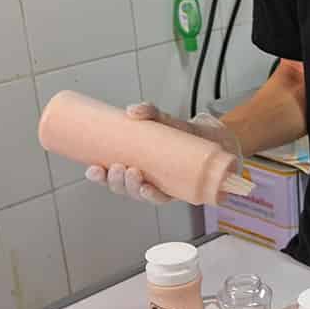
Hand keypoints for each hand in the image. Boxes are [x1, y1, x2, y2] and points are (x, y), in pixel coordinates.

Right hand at [84, 103, 239, 203]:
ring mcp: (164, 185)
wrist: (217, 139)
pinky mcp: (181, 190)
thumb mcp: (166, 119)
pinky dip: (154, 195)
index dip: (98, 177)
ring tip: (133, 174)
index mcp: (135, 164)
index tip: (93, 169)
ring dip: (133, 188)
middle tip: (118, 168)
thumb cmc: (186, 133)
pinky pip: (164, 198)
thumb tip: (132, 110)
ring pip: (141, 195)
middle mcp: (147, 178)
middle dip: (117, 182)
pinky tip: (149, 189)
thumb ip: (150, 111)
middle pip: (124, 189)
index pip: (110, 175)